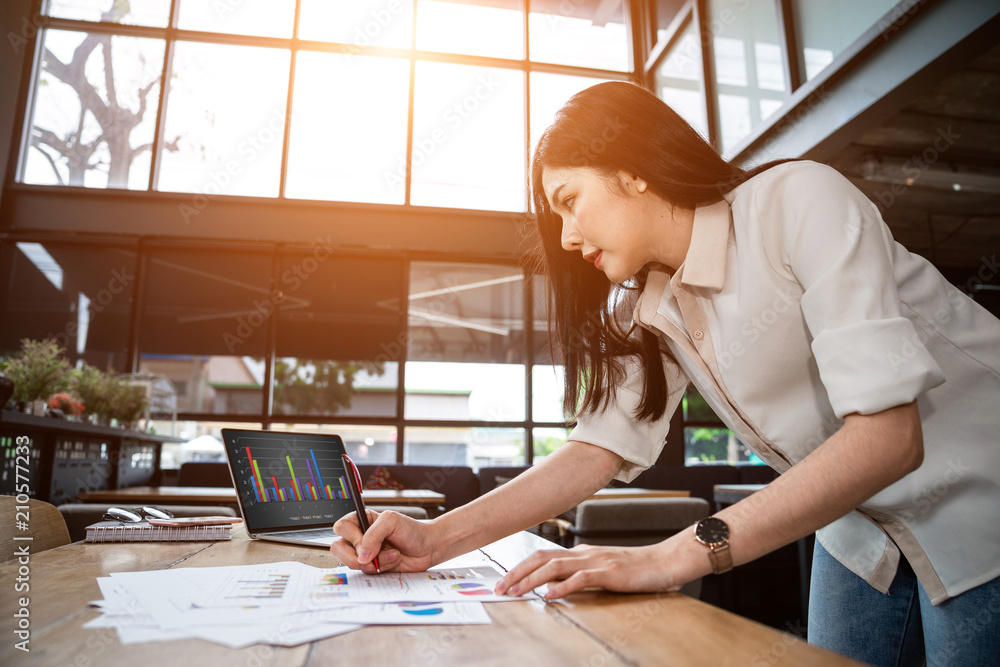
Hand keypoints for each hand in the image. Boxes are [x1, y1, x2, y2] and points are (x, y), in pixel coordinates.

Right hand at [331, 509, 436, 573]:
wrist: (427, 547)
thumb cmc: (411, 530)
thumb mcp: (392, 521)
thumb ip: (373, 535)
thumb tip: (361, 555)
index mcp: (361, 521)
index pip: (341, 527)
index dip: (351, 537)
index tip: (365, 541)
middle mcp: (360, 537)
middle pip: (338, 548)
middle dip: (355, 556)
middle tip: (372, 555)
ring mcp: (365, 553)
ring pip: (352, 563)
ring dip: (375, 561)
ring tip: (392, 554)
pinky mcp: (372, 566)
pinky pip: (367, 572)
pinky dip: (382, 568)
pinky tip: (394, 560)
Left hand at [494, 543, 690, 599]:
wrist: (665, 561)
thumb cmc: (635, 569)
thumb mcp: (602, 570)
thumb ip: (579, 575)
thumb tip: (553, 586)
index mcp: (580, 553)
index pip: (542, 556)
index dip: (520, 568)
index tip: (503, 582)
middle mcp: (583, 554)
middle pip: (541, 558)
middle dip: (516, 573)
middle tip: (499, 588)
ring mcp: (596, 561)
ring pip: (555, 567)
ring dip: (532, 580)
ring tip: (516, 592)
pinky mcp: (609, 573)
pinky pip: (582, 579)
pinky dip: (564, 587)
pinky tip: (551, 596)